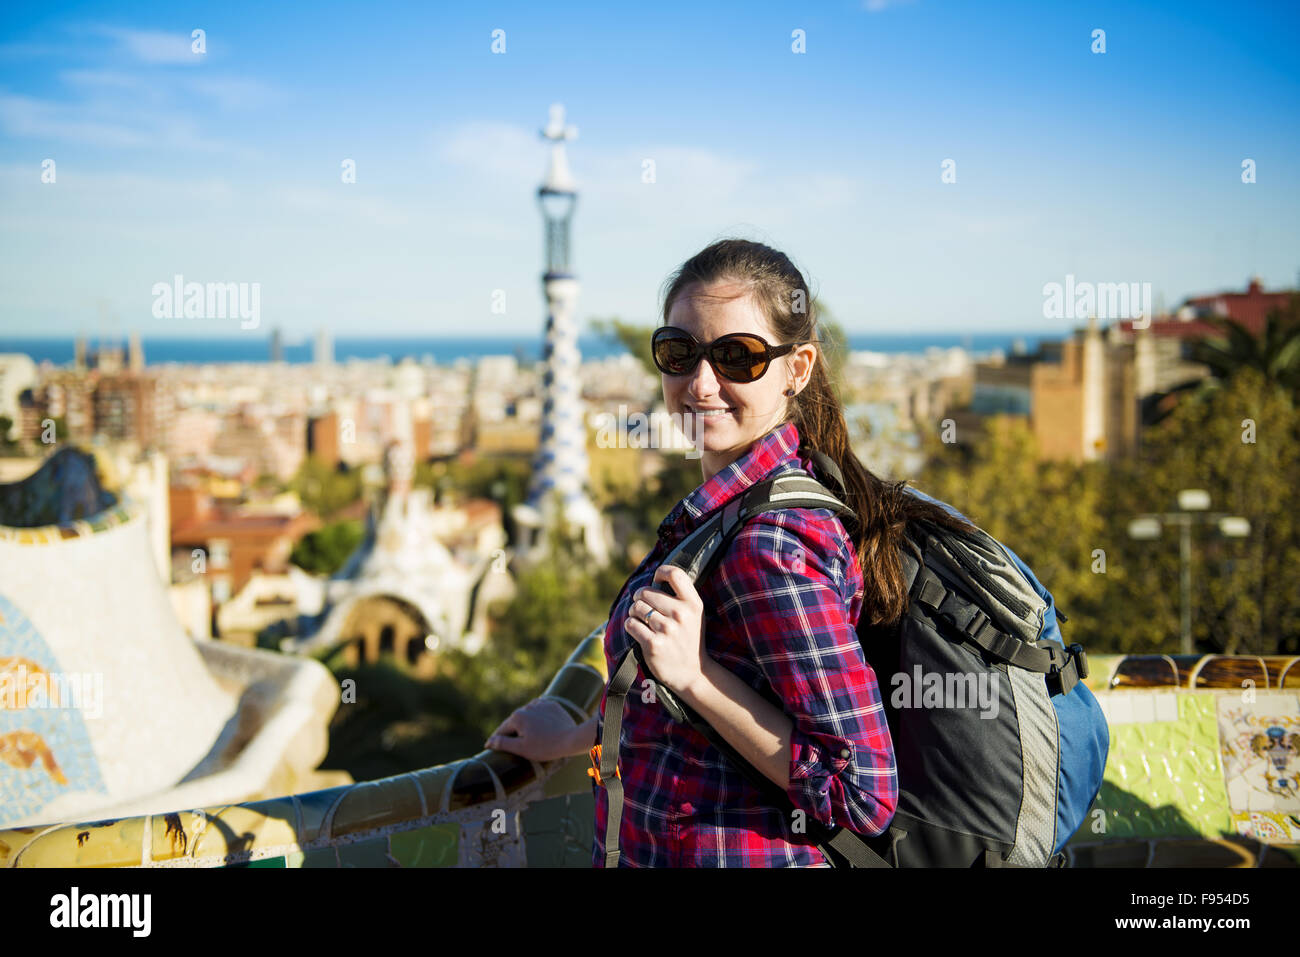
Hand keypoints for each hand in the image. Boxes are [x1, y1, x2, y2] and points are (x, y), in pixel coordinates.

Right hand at [484, 699, 580, 761]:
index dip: (495, 739)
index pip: (502, 729)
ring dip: (524, 722)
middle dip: (510, 730)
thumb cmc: (545, 747)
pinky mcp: (552, 705)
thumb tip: (490, 741)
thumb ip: (504, 743)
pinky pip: (540, 711)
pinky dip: (537, 718)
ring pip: (528, 714)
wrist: (571, 739)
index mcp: (517, 717)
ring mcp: (541, 704)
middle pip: (515, 721)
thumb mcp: (521, 748)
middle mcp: (527, 706)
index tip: (488, 746)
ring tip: (523, 733)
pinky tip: (538, 725)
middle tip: (505, 741)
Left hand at [625, 564, 708, 699]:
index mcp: (693, 604)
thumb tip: (656, 576)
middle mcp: (681, 614)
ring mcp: (667, 630)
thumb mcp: (694, 614)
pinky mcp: (653, 644)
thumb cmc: (689, 639)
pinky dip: (630, 626)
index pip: (675, 573)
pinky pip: (631, 624)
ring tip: (642, 620)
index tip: (656, 581)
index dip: (661, 572)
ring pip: (636, 608)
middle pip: (646, 592)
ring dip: (634, 613)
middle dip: (640, 598)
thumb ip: (680, 595)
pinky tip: (638, 631)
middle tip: (643, 606)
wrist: (691, 673)